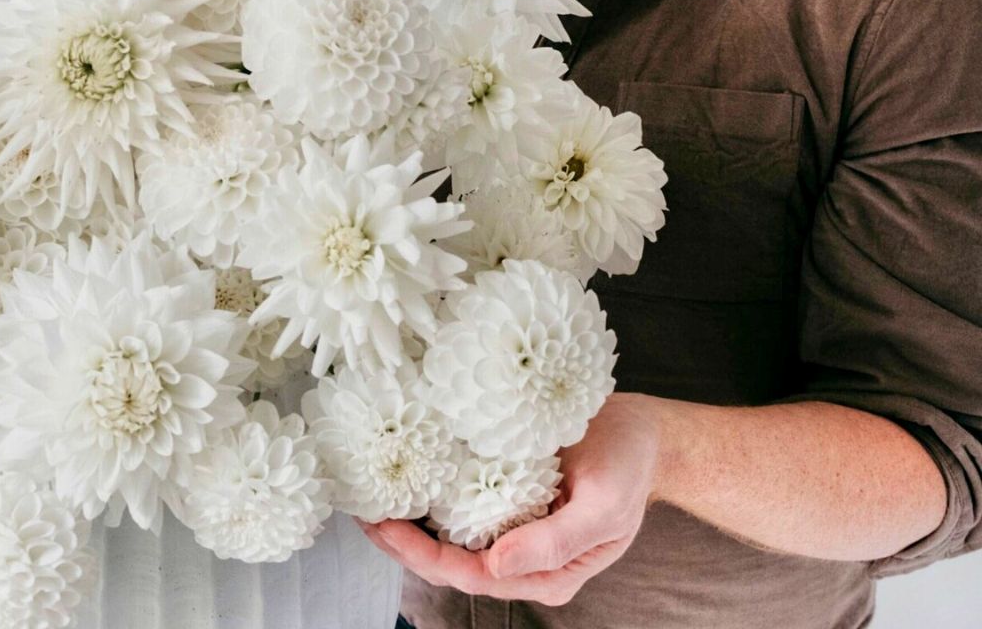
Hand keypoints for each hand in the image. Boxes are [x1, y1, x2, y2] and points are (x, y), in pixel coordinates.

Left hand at [356, 392, 663, 606]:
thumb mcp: (602, 507)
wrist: (644, 431)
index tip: (387, 530)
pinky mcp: (510, 489)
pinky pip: (464, 498)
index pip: (471, 575)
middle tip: (362, 514)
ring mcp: (514, 521)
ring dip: (411, 518)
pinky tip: (407, 472)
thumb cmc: (628, 468)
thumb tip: (494, 567)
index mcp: (546, 571)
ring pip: (452, 531)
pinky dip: (433, 489)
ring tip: (371, 496)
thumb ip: (553, 543)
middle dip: (404, 541)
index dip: (423, 556)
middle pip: (451, 558)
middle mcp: (523, 553)